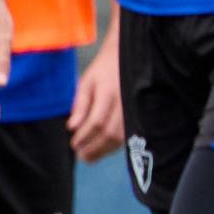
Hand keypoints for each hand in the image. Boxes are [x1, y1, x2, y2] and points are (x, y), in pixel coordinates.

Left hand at [70, 42, 126, 162]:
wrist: (130, 57)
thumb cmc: (104, 70)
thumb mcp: (87, 81)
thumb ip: (80, 104)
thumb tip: (72, 127)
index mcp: (109, 91)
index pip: (96, 122)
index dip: (84, 137)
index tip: (74, 144)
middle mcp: (124, 102)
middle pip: (110, 133)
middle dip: (93, 148)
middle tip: (81, 155)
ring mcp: (135, 109)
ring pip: (121, 137)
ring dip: (104, 151)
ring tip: (89, 156)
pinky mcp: (141, 114)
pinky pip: (128, 135)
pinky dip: (114, 146)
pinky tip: (103, 148)